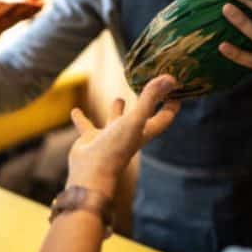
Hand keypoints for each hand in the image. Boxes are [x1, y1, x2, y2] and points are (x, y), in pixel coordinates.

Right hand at [66, 75, 179, 198]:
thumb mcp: (134, 120)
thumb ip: (149, 99)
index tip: (176, 92)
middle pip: (141, 118)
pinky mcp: (92, 140)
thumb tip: (171, 78)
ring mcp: (110, 138)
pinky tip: (75, 111)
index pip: (163, 117)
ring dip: (116, 110)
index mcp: (143, 132)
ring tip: (118, 99)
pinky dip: (81, 118)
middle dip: (146, 106)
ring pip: (115, 121)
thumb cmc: (116, 148)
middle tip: (149, 92)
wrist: (90, 173)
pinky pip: (86, 126)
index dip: (171, 107)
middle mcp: (129, 135)